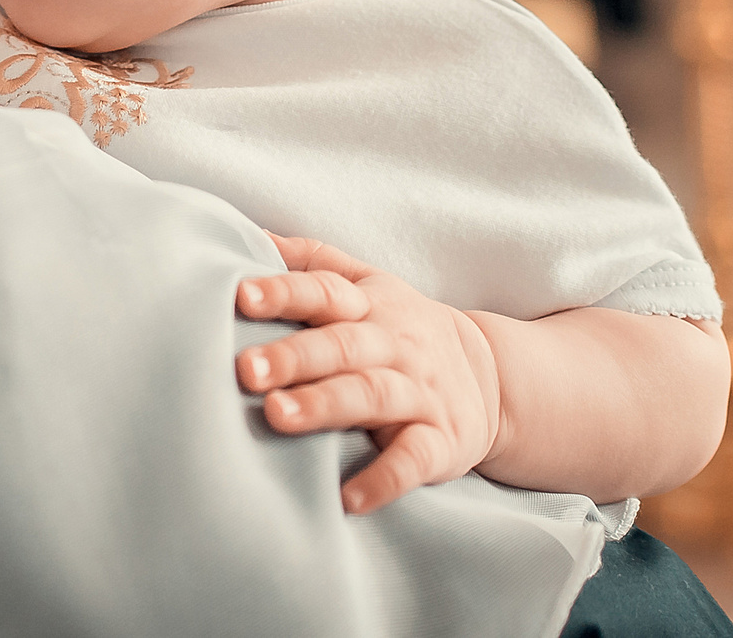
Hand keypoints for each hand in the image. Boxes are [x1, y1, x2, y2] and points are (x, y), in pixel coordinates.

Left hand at [233, 234, 501, 514]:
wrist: (491, 378)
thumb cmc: (402, 327)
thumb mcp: (369, 283)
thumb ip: (312, 259)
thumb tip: (249, 233)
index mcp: (370, 304)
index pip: (324, 291)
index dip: (284, 292)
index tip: (241, 296)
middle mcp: (394, 344)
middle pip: (342, 345)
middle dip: (294, 356)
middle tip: (247, 369)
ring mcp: (420, 393)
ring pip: (372, 395)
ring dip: (325, 406)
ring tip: (278, 417)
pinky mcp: (441, 442)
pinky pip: (414, 459)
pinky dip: (384, 479)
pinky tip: (348, 499)